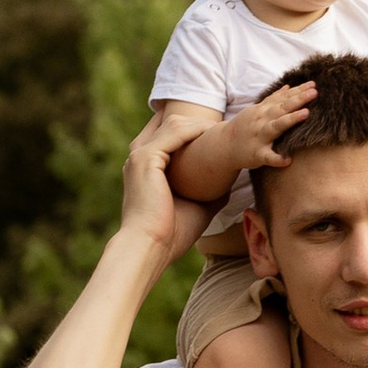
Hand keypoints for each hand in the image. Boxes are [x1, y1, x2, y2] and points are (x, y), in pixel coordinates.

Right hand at [120, 115, 217, 264]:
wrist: (152, 247)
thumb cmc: (172, 233)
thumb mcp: (196, 204)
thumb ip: (208, 189)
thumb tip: (229, 180)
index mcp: (145, 167)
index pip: (166, 133)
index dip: (191, 128)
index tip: (218, 132)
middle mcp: (139, 157)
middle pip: (170, 123)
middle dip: (198, 121)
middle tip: (225, 126)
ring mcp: (140, 156)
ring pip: (173, 124)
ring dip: (200, 123)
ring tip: (224, 127)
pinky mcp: (145, 158)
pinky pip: (174, 133)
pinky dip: (195, 131)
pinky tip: (214, 133)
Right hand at [222, 80, 316, 171]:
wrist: (224, 145)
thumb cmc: (246, 127)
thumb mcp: (258, 110)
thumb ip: (274, 99)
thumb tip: (289, 87)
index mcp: (264, 110)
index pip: (283, 98)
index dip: (298, 91)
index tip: (313, 85)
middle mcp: (262, 121)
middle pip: (282, 108)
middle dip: (298, 100)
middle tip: (314, 93)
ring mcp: (260, 137)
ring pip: (275, 127)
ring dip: (290, 120)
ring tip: (306, 114)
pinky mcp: (257, 154)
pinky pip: (268, 157)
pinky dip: (277, 159)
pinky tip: (288, 160)